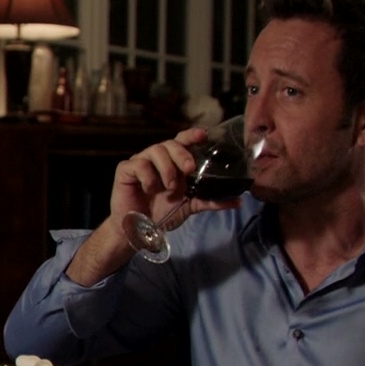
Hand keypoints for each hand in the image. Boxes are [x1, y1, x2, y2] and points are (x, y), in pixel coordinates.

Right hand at [66, 127, 226, 284]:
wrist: (138, 230)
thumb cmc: (161, 213)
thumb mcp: (190, 206)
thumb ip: (211, 200)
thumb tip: (238, 201)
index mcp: (173, 162)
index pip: (183, 141)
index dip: (192, 135)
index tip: (203, 135)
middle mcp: (158, 158)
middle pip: (170, 143)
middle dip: (181, 154)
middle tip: (188, 169)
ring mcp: (141, 162)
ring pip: (155, 150)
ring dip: (166, 168)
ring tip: (168, 187)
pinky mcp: (126, 170)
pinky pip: (138, 164)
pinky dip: (147, 177)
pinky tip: (148, 189)